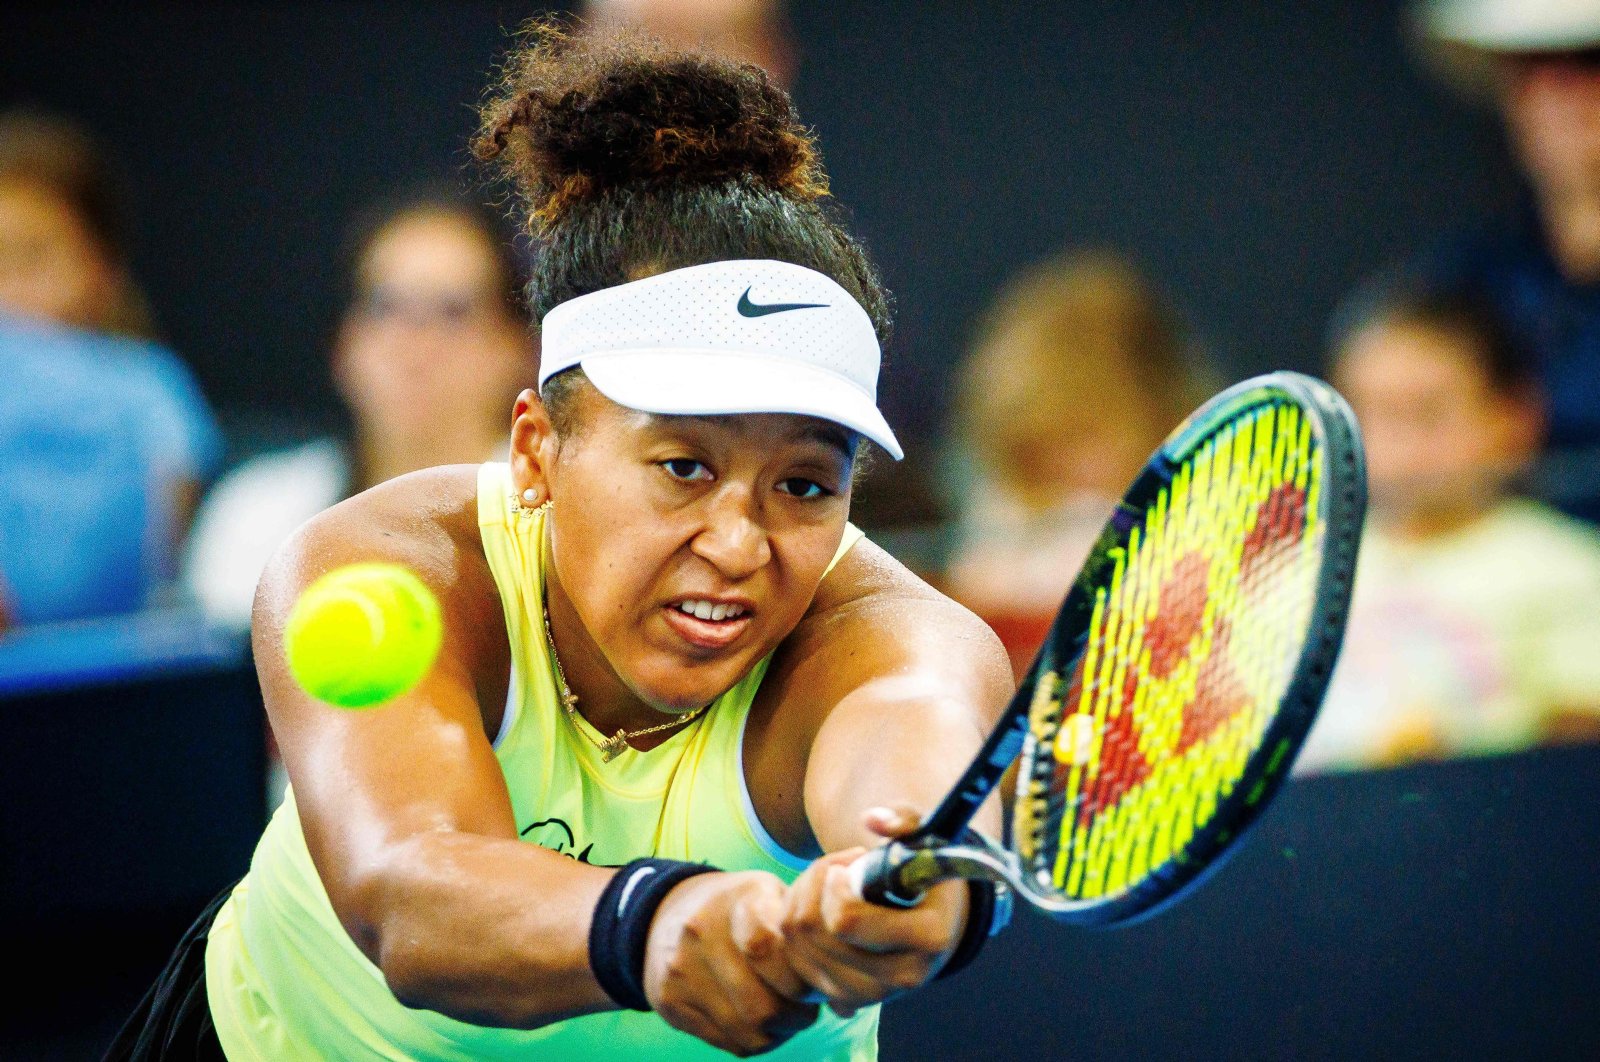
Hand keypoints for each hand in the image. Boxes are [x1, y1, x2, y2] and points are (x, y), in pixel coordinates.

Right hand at [643, 870, 818, 1056]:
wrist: (667, 913)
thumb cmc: (740, 908)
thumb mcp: (771, 896)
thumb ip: (803, 931)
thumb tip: (841, 992)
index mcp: (736, 899)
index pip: (767, 948)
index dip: (798, 978)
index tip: (813, 982)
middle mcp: (701, 932)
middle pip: (762, 1004)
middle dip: (797, 1016)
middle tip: (806, 1009)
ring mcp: (680, 970)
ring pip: (747, 1031)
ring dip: (778, 1033)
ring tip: (786, 1017)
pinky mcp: (669, 1002)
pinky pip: (727, 1042)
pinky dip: (754, 1041)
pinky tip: (760, 1023)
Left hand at [776, 805, 968, 1016]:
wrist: (931, 914)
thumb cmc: (924, 869)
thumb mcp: (924, 835)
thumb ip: (903, 819)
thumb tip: (873, 819)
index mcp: (930, 937)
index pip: (846, 921)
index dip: (832, 886)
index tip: (842, 867)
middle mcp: (906, 976)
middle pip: (815, 936)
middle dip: (811, 892)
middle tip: (829, 873)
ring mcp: (875, 995)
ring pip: (799, 953)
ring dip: (799, 911)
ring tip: (823, 891)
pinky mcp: (849, 1002)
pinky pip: (796, 970)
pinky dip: (796, 940)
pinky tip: (817, 918)